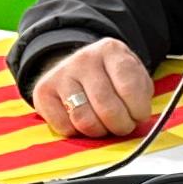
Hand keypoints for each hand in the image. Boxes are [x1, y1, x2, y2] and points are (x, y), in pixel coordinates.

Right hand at [27, 37, 161, 140]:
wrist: (76, 69)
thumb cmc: (112, 78)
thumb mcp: (132, 76)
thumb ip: (139, 93)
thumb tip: (138, 119)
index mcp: (110, 50)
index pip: (129, 87)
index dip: (138, 110)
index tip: (139, 115)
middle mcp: (83, 58)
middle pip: (107, 108)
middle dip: (121, 125)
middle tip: (123, 125)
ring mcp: (61, 74)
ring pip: (85, 120)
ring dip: (100, 132)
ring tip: (104, 125)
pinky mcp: (43, 92)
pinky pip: (65, 127)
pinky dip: (77, 133)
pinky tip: (81, 122)